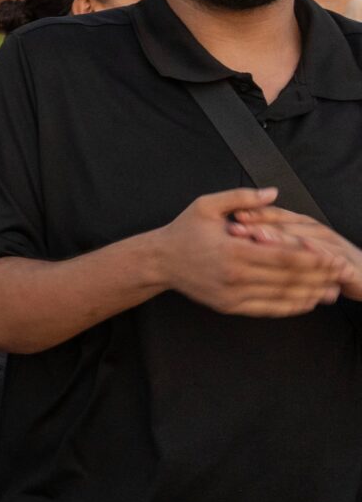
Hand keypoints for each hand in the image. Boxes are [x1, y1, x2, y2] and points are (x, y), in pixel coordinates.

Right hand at [155, 188, 345, 315]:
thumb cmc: (184, 231)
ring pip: (281, 296)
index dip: (313, 258)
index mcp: (233, 250)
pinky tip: (305, 302)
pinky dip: (290, 306)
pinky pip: (267, 309)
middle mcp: (235, 275)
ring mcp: (232, 293)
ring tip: (331, 290)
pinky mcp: (230, 306)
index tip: (333, 256)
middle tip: (341, 273)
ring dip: (310, 294)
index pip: (284, 256)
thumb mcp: (206, 205)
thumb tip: (273, 192)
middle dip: (319, 277)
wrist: (160, 261)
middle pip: (288, 278)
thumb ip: (241, 198)